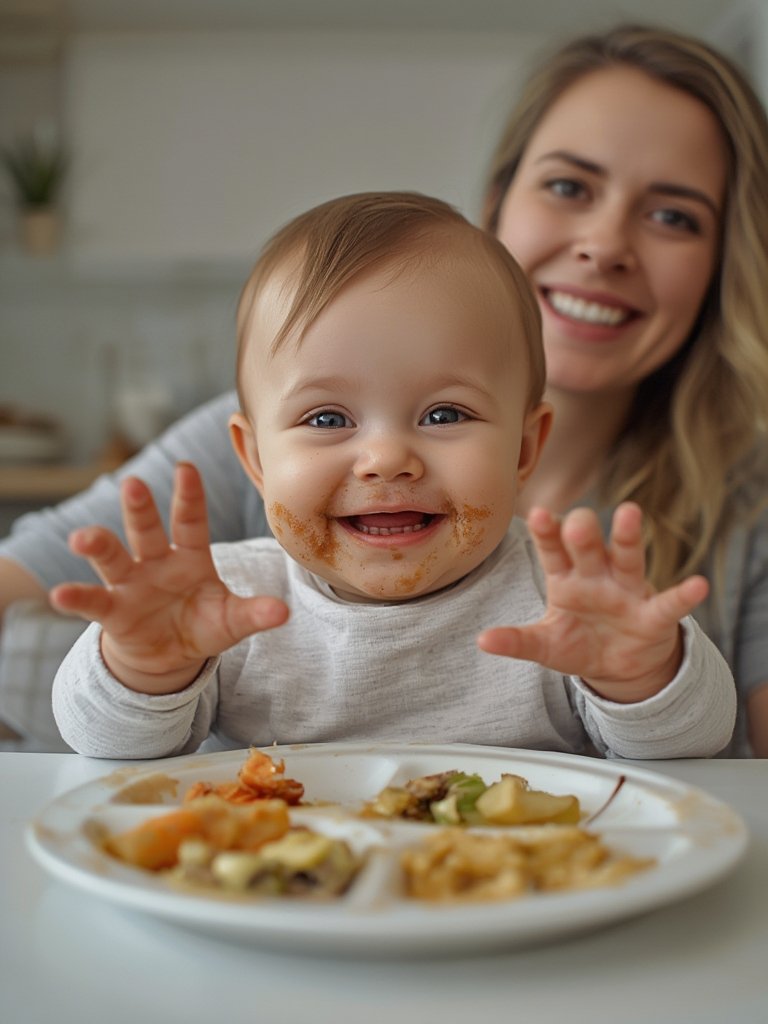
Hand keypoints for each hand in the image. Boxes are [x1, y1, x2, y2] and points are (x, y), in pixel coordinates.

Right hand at [49, 462, 288, 693]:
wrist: (169, 654)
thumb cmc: (202, 625)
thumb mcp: (231, 621)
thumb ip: (253, 614)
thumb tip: (283, 614)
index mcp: (190, 557)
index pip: (190, 521)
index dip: (189, 495)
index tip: (186, 467)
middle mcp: (156, 562)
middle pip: (146, 529)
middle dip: (139, 507)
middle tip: (134, 484)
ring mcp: (130, 583)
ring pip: (113, 556)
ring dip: (98, 544)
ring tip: (82, 537)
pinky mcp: (112, 610)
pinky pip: (92, 601)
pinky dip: (76, 598)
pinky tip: (59, 594)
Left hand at [477, 503, 708, 702]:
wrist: (617, 665)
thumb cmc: (578, 643)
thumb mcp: (545, 645)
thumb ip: (517, 641)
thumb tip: (481, 641)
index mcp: (565, 579)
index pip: (552, 550)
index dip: (547, 533)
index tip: (537, 513)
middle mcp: (596, 577)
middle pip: (588, 546)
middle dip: (582, 532)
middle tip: (576, 521)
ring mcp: (626, 592)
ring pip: (626, 558)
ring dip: (627, 538)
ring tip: (629, 513)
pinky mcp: (653, 615)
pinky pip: (669, 604)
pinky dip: (683, 595)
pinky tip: (698, 585)